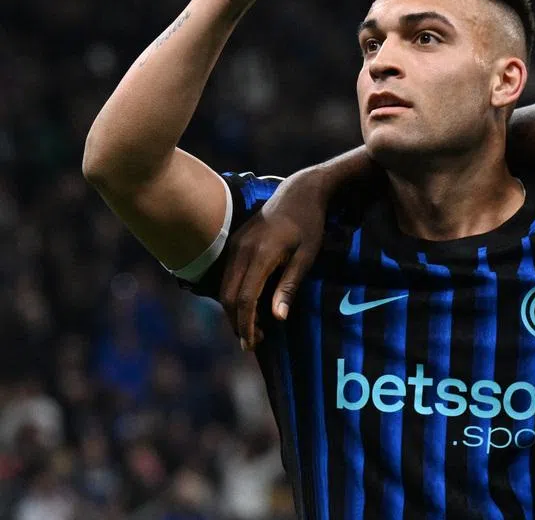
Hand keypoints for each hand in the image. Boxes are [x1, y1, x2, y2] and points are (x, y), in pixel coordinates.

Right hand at [218, 166, 332, 348]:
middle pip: (229, 296)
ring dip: (235, 310)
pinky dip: (234, 295)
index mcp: (260, 254)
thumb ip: (289, 286)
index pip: (245, 298)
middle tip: (254, 341)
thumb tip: (277, 318)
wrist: (299, 192)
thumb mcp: (306, 256)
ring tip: (253, 327)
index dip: (246, 324)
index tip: (252, 343)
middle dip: (237, 322)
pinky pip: (227, 275)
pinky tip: (250, 305)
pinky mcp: (235, 243)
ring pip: (225, 287)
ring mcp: (235, 245)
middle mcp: (241, 250)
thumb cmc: (309, 224)